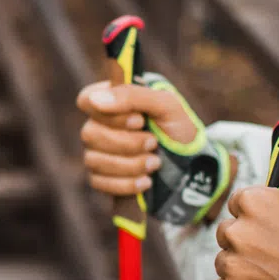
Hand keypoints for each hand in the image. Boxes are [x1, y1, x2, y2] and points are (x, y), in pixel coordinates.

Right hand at [74, 79, 200, 197]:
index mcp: (113, 101)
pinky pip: (98, 183)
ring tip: (155, 163)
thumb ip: (133, 95)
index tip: (139, 121)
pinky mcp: (100, 178)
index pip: (87, 100)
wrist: (191, 166)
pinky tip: (146, 181)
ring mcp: (96, 152)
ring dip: (130, 164)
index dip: (109, 114)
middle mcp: (99, 125)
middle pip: (89, 133)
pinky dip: (126, 184)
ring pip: (93, 160)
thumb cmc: (177, 128)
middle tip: (153, 143)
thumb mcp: (166, 105)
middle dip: (126, 143)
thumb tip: (97, 99)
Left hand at [212, 187, 278, 279]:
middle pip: (228, 234)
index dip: (253, 217)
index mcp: (254, 204)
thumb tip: (269, 198)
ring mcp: (232, 264)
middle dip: (244, 244)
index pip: (237, 204)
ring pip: (226, 263)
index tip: (266, 229)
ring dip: (242, 270)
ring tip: (272, 279)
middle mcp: (238, 232)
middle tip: (271, 258)